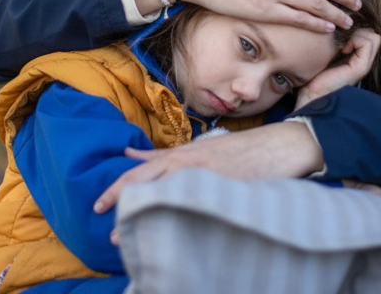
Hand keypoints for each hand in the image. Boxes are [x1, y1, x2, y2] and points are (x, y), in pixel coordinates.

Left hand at [93, 122, 323, 212]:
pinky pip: (197, 203)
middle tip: (103, 221)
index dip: (118, 187)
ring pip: (166, 192)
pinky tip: (169, 231)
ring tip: (126, 235)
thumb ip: (162, 156)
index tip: (98, 206)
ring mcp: (206, 176)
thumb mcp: (198, 149)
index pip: (142, 171)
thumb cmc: (240, 150)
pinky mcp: (224, 189)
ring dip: (144, 212)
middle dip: (122, 199)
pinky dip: (179, 215)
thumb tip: (128, 155)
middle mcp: (189, 163)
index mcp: (182, 155)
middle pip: (147, 179)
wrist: (282, 146)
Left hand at [295, 28, 380, 109]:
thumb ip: (334, 40)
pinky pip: (367, 44)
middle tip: (342, 35)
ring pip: (374, 36)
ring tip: (342, 43)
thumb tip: (335, 21)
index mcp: (356, 56)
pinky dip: (356, 40)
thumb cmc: (312, 73)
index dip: (356, 26)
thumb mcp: (325, 51)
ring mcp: (363, 65)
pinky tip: (342, 49)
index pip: (368, 32)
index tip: (339, 32)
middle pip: (373, 33)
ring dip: (358, 33)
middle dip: (358, 28)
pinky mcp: (360, 69)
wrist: (310, 95)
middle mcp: (363, 60)